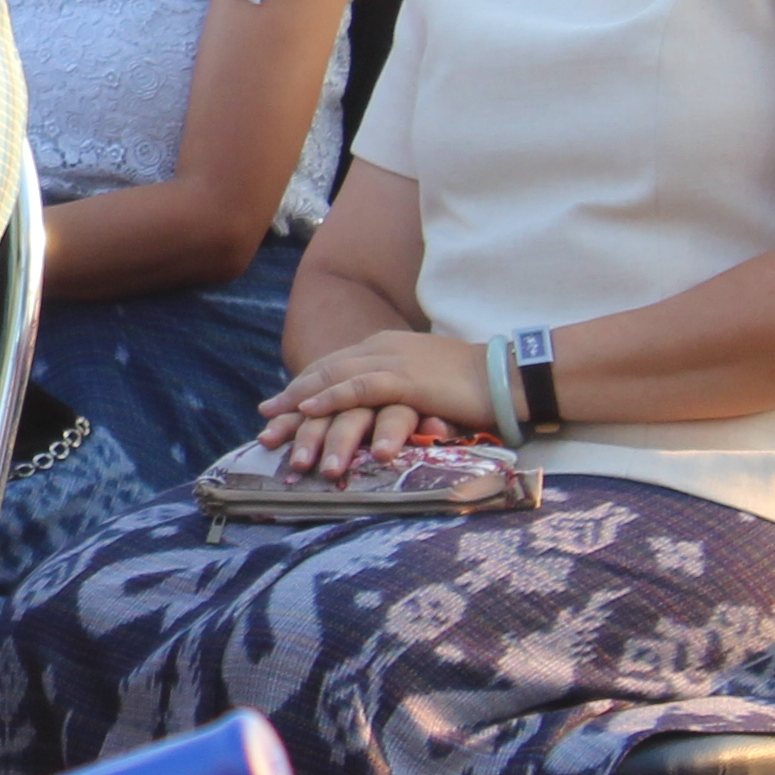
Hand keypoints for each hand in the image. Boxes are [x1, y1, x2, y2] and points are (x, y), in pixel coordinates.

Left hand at [257, 330, 490, 478]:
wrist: (511, 377)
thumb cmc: (474, 387)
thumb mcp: (425, 384)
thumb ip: (397, 392)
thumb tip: (379, 413)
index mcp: (385, 347)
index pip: (334, 366)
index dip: (304, 387)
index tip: (278, 407)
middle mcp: (382, 348)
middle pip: (324, 372)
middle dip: (291, 398)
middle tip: (264, 420)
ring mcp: (393, 360)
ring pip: (333, 381)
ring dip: (300, 407)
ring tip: (275, 428)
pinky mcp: (406, 378)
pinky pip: (358, 387)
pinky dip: (329, 398)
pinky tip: (308, 411)